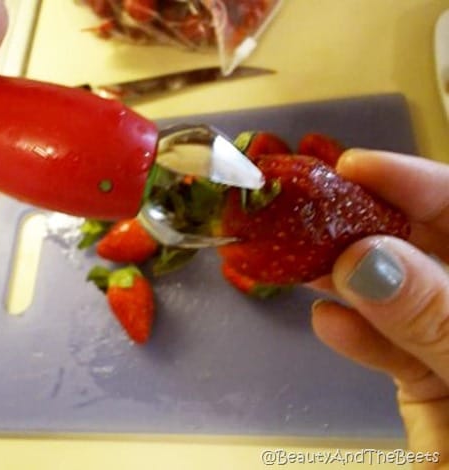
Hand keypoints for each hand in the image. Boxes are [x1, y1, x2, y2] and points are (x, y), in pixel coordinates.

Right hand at [311, 150, 448, 461]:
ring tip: (300, 257)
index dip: (414, 182)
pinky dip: (357, 338)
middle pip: (424, 247)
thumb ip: (433, 317)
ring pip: (399, 296)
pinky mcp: (429, 381)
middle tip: (308, 207)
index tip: (353, 167)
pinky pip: (391, 350)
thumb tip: (364, 258)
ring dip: (346, 279)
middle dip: (365, 225)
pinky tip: (328, 323)